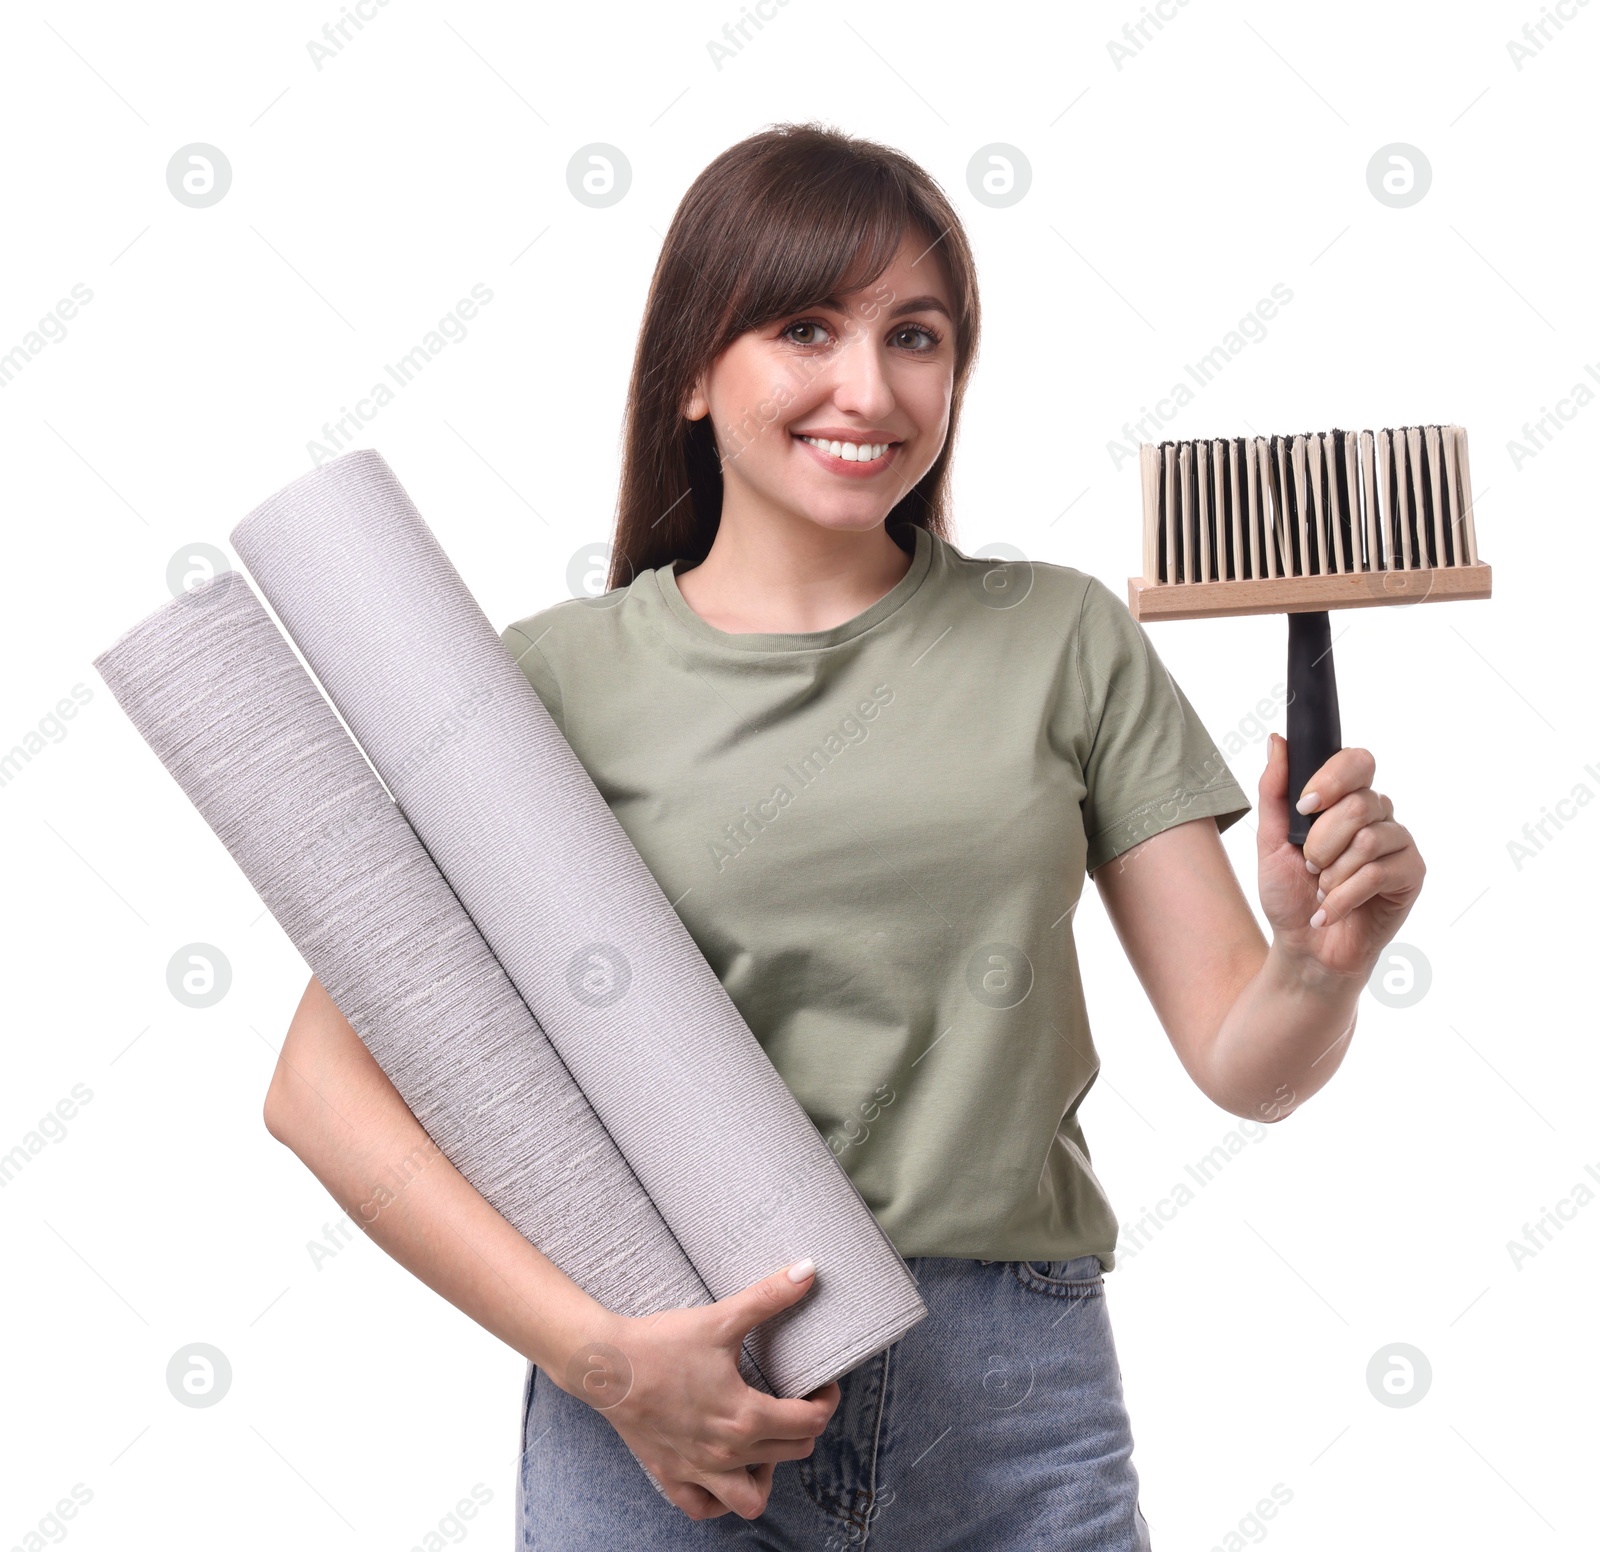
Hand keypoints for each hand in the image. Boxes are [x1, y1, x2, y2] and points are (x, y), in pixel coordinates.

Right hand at [559, 1259, 839, 1521]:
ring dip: (767, 1473)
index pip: (809, 1423)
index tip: (823, 1384)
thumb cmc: (663, 1341)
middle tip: (796, 1400)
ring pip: (752, 1498)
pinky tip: (724, 1471)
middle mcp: (727, 1452)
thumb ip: (769, 1296)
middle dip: (803, 1427)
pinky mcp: (671, 1475)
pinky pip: (704, 1508)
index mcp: (745, 1417)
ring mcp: (698, 1470)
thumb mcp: (721, 1318)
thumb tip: (809, 1270)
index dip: (826, 1402)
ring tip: (765, 1442)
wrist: (607, 1364)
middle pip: (791, 1453)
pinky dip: (720, 1499)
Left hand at [1257, 734, 1424, 980]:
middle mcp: (1378, 816)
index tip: (1305, 806)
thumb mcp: (1270, 840)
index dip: (1332, 779)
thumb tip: (1276, 740)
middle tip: (1310, 867)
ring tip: (1321, 889)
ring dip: (1332, 872)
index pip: (1357, 761)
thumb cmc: (1290, 894)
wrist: (1304, 948)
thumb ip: (1274, 790)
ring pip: (1369, 839)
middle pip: (1359, 803)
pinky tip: (1330, 911)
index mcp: (1347, 800)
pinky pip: (1380, 873)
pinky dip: (1344, 896)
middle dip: (1322, 841)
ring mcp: (1398, 845)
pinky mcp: (1411, 875)